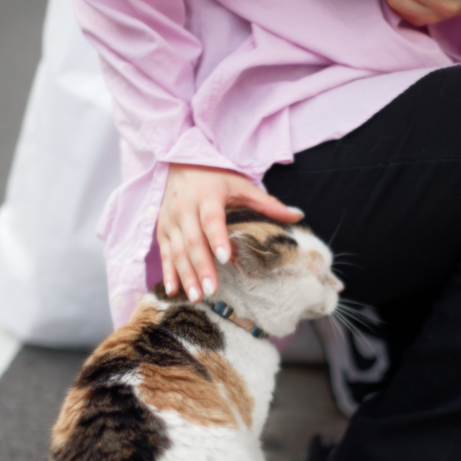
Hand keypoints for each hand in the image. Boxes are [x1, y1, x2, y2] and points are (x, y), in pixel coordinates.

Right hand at [157, 163, 302, 302]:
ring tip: (196, 296)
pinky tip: (173, 290)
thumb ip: (267, 203)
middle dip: (202, 267)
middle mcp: (185, 208)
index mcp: (207, 196)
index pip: (211, 219)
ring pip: (176, 251)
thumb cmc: (216, 177)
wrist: (180, 163)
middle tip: (213, 290)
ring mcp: (171, 220)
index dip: (217, 238)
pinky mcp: (162, 229)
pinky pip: (164, 253)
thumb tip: (298, 215)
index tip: (226, 258)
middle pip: (193, 241)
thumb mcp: (241, 185)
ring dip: (186, 275)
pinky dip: (168, 272)